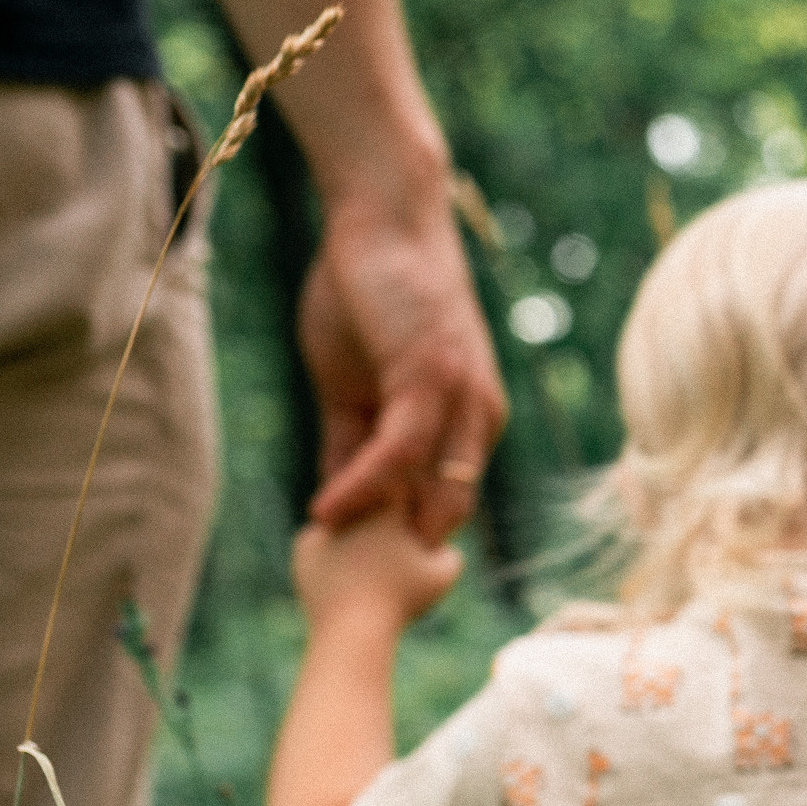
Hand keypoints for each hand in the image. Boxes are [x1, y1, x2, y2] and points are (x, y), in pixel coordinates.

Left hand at [292, 505, 464, 631]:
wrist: (352, 627)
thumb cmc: (402, 599)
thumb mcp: (442, 576)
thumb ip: (449, 553)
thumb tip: (442, 546)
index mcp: (387, 505)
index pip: (402, 490)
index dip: (411, 512)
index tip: (414, 533)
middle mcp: (353, 506)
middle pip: (372, 505)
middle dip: (382, 525)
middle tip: (393, 554)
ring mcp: (325, 524)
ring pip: (347, 524)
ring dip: (358, 540)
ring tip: (369, 573)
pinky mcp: (304, 545)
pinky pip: (326, 546)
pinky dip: (336, 560)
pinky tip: (346, 580)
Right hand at [299, 195, 506, 541]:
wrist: (385, 221)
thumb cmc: (370, 296)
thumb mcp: (355, 385)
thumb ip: (352, 443)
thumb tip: (337, 501)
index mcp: (470, 424)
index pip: (444, 503)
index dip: (404, 542)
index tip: (360, 574)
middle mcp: (480, 419)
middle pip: (447, 510)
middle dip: (402, 553)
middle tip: (346, 585)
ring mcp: (462, 399)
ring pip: (430, 489)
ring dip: (379, 530)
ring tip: (329, 558)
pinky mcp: (433, 378)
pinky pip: (401, 451)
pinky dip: (365, 486)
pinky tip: (326, 509)